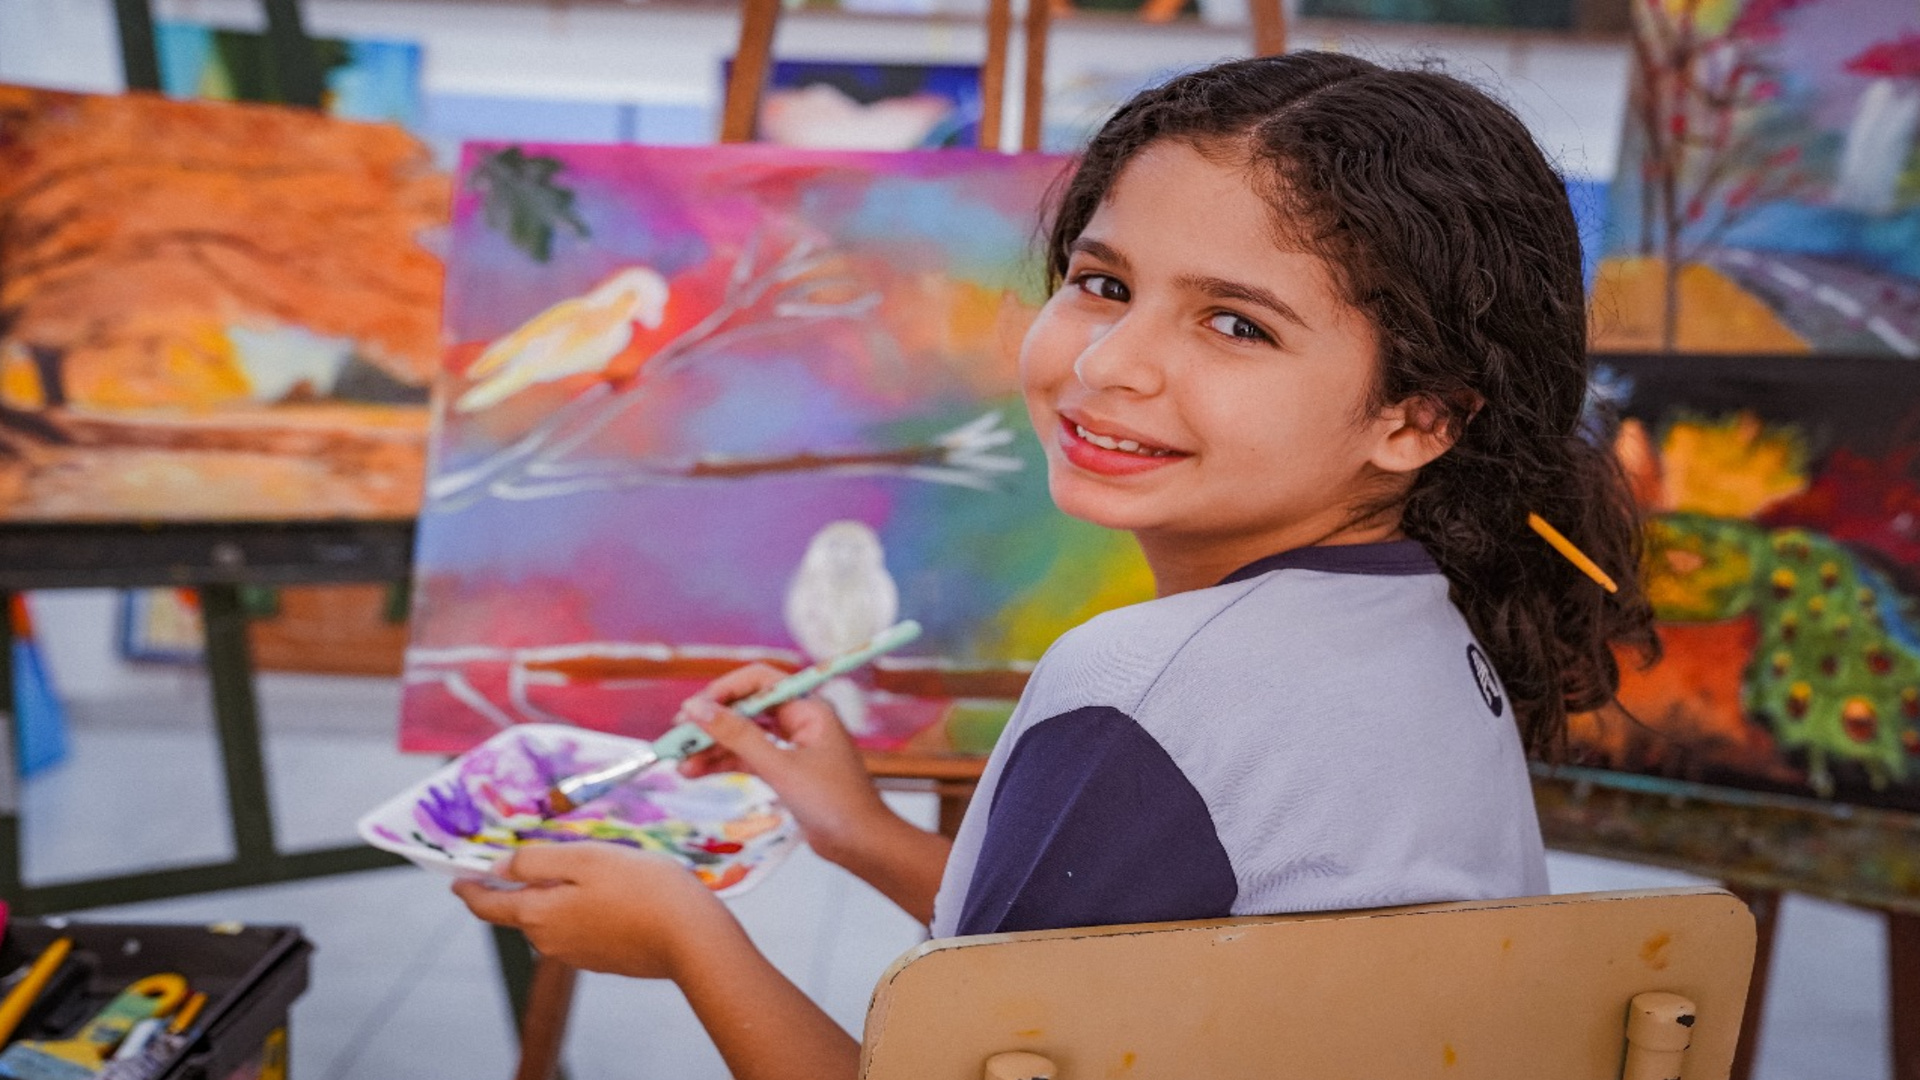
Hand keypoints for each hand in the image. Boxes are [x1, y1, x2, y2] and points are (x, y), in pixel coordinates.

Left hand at [452, 842, 739, 979]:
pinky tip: (608, 894)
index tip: (457, 880)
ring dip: (556, 898)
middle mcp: (550, 941)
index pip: (488, 906)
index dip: (469, 890)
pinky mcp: (604, 960)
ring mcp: (578, 955)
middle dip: (519, 888)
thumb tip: (498, 867)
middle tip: (532, 859)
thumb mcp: (586, 858)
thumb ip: (536, 862)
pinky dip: (581, 911)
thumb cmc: (641, 888)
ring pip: (552, 921)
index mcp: (539, 914)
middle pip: (522, 913)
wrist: (692, 937)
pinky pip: (579, 931)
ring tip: (581, 870)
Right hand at [677, 663, 891, 868]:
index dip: (723, 691)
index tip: (693, 709)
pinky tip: (697, 773)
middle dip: (712, 722)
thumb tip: (697, 708)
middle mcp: (800, 719)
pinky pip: (748, 757)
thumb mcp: (780, 767)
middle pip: (747, 708)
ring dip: (713, 747)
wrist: (862, 844)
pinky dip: (724, 763)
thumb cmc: (833, 802)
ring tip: (680, 764)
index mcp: (808, 707)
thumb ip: (738, 736)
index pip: (759, 681)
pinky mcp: (786, 769)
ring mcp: (792, 745)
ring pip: (744, 736)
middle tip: (678, 738)